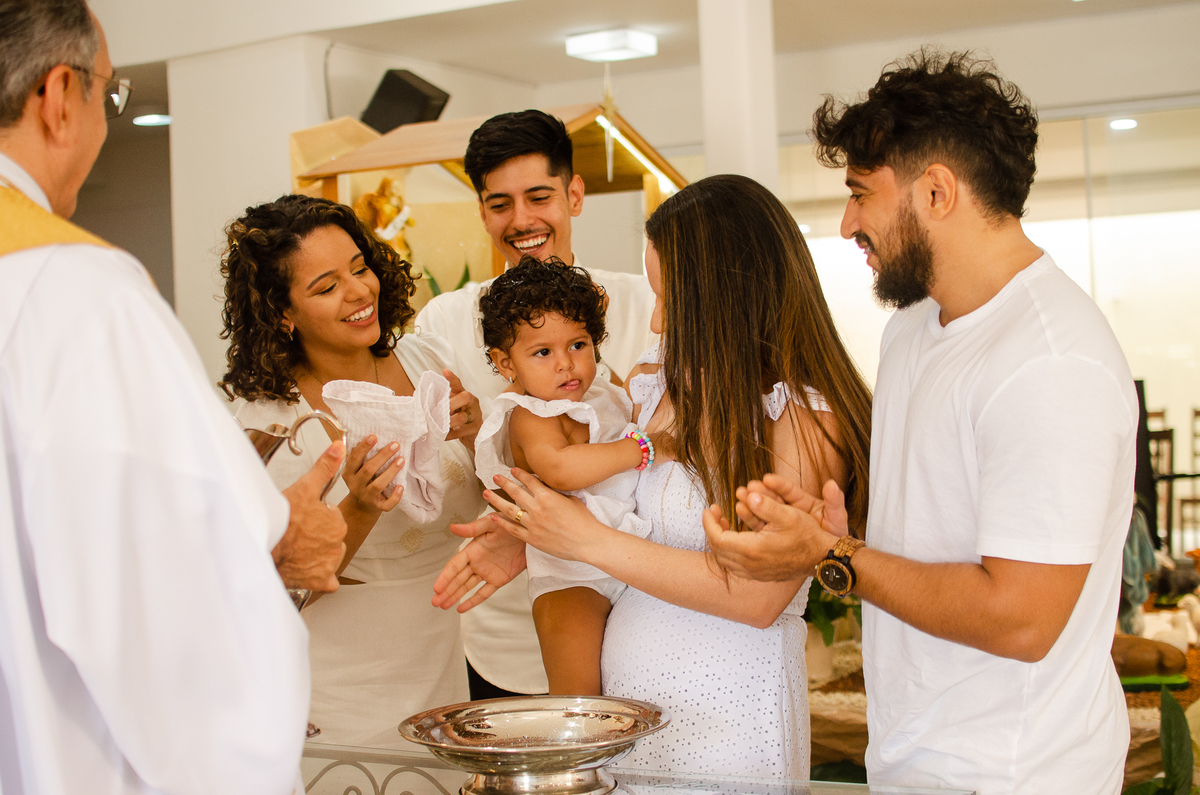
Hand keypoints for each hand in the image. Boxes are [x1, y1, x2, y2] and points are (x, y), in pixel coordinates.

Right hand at [274, 441, 347, 591]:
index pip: (331, 518)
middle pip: (330, 538)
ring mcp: (330, 565)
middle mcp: (338, 544)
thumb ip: (324, 469)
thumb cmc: (281, 521)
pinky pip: (327, 580)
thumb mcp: (303, 488)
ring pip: (329, 557)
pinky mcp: (322, 581)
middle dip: (317, 535)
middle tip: (297, 533)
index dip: (315, 517)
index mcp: (337, 522)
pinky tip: (306, 569)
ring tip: (297, 549)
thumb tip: (339, 448)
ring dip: (317, 555)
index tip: (302, 518)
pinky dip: (319, 577)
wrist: (262, 549)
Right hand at [342, 435, 403, 512]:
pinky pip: (387, 504)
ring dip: (391, 471)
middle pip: (368, 470)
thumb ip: (359, 457)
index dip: (363, 447)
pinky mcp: (377, 507)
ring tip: (401, 460)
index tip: (374, 436)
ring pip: (378, 485)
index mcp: (348, 473)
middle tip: (395, 445)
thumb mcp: (355, 470)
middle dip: (382, 456)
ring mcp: (366, 497)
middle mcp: (355, 485)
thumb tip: (372, 436)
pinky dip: (395, 496)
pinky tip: (401, 486)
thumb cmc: (361, 482)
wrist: (361, 507)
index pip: (354, 459)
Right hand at [432, 515, 527, 611]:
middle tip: (434, 602)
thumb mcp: (491, 524)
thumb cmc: (509, 524)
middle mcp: (477, 562)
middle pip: (458, 579)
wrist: (529, 533)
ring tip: (442, 606)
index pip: (454, 565)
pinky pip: (484, 592)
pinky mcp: (499, 579)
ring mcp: (487, 572)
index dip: (445, 577)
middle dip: (446, 591)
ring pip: (467, 587)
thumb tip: (452, 528)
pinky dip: (473, 601)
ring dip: (454, 596)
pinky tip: (461, 608)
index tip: (436, 588)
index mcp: (472, 549)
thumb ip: (472, 528)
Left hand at [444, 369, 481, 448]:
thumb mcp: (451, 407)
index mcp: (464, 395)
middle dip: (451, 404)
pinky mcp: (475, 429)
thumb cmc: (459, 417)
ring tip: (438, 426)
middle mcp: (472, 402)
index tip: (444, 372)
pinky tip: (442, 435)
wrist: (472, 434)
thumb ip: (442, 402)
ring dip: (448, 422)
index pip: (458, 384)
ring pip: (462, 417)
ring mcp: (476, 415)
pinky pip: (460, 432)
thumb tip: (423, 400)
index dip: (452, 378)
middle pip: (465, 397)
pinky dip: (449, 434)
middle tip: (439, 411)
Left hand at [483, 468, 607, 561]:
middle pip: (515, 492)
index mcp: (548, 496)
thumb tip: (549, 490)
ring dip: (496, 500)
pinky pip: (512, 530)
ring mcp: (533, 524)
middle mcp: (537, 508)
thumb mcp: (572, 500)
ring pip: (509, 510)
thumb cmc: (584, 521)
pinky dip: (502, 523)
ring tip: (486, 494)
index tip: (512, 470)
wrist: (588, 542)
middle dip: (503, 483)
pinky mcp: (532, 538)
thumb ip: (557, 494)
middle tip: (494, 477)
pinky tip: (494, 517)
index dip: (520, 474)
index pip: (530, 481)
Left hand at [702, 475, 844, 581]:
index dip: (709, 522)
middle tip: (716, 513)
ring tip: (724, 524)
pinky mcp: (760, 576)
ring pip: (724, 560)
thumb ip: (766, 505)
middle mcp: (750, 565)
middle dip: (712, 529)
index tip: (711, 508)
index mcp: (752, 549)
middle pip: (717, 550)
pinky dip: (729, 552)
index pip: (717, 537)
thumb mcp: (789, 515)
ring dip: (720, 542)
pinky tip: (737, 539)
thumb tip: (749, 496)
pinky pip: (735, 566)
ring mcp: (754, 573)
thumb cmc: (807, 536)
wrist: (822, 559)